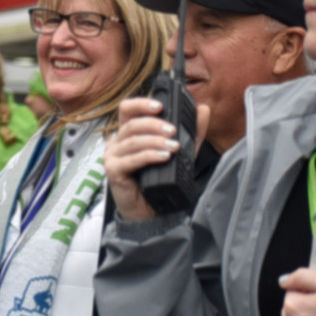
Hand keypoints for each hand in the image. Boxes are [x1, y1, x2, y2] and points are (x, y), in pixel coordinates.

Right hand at [104, 97, 209, 221]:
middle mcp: (117, 142)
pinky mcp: (113, 171)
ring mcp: (112, 156)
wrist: (151, 210)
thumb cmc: (160, 179)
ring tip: (173, 147)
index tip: (160, 106)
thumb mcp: (181, 151)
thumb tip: (203, 109)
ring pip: (132, 141)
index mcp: (129, 133)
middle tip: (173, 131)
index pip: (127, 109)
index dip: (141, 104)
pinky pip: (130, 159)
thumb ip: (192, 131)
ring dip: (154, 141)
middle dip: (154, 124)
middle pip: (131, 124)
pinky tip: (163, 157)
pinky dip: (148, 156)